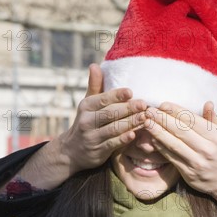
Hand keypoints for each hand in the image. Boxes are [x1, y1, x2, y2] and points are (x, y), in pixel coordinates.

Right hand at [5, 64, 145, 190]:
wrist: (72, 151)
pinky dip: (123, 139)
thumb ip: (95, 86)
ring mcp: (92, 137)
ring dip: (130, 123)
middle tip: (144, 104)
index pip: (103, 99)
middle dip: (128, 109)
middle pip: (110, 113)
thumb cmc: (87, 122)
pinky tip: (134, 135)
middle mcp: (87, 121)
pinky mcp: (98, 151)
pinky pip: (112, 144)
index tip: (131, 92)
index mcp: (86, 106)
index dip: (117, 95)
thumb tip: (94, 65)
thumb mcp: (88, 104)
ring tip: (145, 118)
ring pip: (113, 129)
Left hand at [144, 102, 216, 216]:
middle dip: (163, 119)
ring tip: (146, 123)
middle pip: (181, 131)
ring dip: (158, 132)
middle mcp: (207, 149)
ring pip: (174, 144)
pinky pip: (172, 158)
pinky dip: (161, 147)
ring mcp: (197, 162)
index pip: (192, 120)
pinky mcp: (188, 173)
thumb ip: (214, 119)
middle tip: (149, 111)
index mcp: (216, 136)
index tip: (163, 104)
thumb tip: (207, 103)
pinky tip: (152, 139)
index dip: (176, 111)